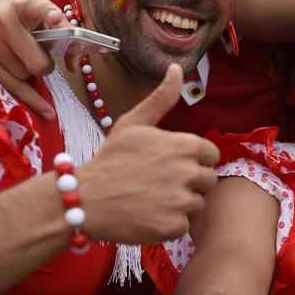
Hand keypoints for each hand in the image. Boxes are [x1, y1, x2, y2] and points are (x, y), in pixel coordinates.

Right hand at [0, 0, 69, 118]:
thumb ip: (57, 32)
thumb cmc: (9, 14)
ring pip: (23, 76)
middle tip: (42, 60)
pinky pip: (11, 86)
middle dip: (45, 66)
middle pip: (35, 61)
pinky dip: (30, 97)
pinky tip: (45, 109)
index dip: (48, 13)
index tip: (55, 18)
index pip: (37, 7)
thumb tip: (74, 65)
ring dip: (30, 75)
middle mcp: (1, 21)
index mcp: (20, 6)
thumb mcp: (30, 12)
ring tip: (24, 62)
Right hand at [81, 65, 220, 242]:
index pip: (210, 155)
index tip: (170, 165)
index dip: (193, 160)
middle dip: (188, 183)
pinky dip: (168, 225)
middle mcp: (188, 171)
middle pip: (207, 181)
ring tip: (150, 199)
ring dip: (178, 205)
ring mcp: (182, 201)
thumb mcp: (134, 123)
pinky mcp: (173, 226)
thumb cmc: (110, 159)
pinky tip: (147, 216)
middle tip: (158, 184)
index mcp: (185, 145)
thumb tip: (176, 68)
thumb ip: (161, 98)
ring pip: (196, 204)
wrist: (83, 199)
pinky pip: (183, 226)